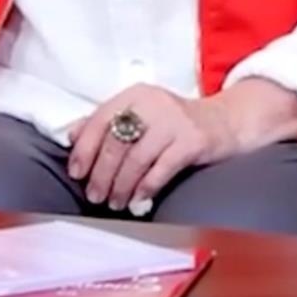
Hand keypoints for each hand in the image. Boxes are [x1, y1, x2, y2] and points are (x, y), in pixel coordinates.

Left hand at [66, 85, 241, 212]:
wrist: (224, 121)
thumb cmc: (174, 122)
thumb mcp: (141, 113)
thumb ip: (107, 121)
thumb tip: (71, 136)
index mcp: (135, 94)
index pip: (100, 119)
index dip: (85, 148)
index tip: (76, 172)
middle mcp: (153, 104)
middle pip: (117, 142)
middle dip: (101, 174)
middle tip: (94, 195)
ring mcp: (174, 122)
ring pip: (137, 159)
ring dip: (121, 186)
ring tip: (114, 202)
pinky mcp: (193, 141)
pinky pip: (162, 169)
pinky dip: (146, 188)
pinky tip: (138, 201)